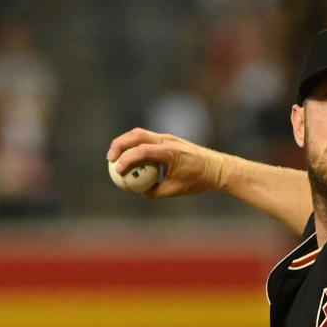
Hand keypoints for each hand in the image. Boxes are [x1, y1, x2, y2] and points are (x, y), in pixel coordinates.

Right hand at [106, 127, 224, 199]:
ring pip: (141, 134)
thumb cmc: (198, 180)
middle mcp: (167, 141)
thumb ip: (156, 192)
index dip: (127, 160)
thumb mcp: (175, 190)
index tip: (117, 171)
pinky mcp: (169, 139)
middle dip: (119, 145)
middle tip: (110, 159)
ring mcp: (168, 138)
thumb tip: (140, 192)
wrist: (216, 168)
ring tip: (116, 156)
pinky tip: (131, 156)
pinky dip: (136, 145)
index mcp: (169, 152)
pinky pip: (148, 139)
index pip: (142, 151)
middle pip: (136, 135)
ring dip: (126, 142)